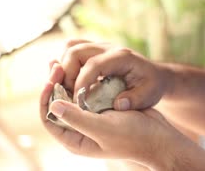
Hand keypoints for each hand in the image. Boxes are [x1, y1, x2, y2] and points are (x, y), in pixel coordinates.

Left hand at [40, 63, 175, 168]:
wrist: (158, 135)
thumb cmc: (133, 137)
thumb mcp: (103, 129)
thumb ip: (77, 119)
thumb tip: (52, 106)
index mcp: (76, 141)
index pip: (50, 121)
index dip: (46, 100)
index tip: (49, 81)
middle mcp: (79, 131)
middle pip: (58, 107)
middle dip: (54, 87)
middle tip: (54, 66)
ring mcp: (90, 119)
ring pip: (70, 98)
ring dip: (65, 81)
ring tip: (60, 64)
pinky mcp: (100, 110)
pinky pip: (83, 94)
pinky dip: (79, 81)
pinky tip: (78, 68)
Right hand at [52, 39, 173, 109]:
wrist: (154, 74)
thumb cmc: (151, 86)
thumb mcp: (149, 95)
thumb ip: (135, 100)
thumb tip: (118, 105)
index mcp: (121, 57)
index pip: (93, 64)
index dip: (81, 82)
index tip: (77, 101)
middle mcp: (108, 47)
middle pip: (75, 51)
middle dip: (67, 74)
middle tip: (69, 95)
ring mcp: (100, 46)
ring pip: (71, 47)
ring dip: (64, 68)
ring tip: (69, 88)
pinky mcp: (94, 50)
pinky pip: (73, 50)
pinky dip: (67, 64)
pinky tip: (72, 81)